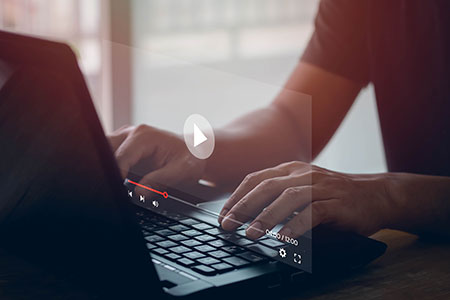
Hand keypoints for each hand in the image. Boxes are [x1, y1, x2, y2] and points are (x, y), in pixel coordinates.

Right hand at [108, 124, 205, 193]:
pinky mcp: (124, 149)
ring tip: (118, 185)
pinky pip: (109, 157)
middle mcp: (131, 134)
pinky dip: (111, 170)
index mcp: (143, 136)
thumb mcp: (182, 172)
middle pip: (104, 150)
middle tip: (115, 187)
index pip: (119, 157)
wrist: (194, 152)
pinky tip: (119, 182)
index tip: (118, 191)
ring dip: (107, 168)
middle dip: (105, 169)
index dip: (116, 176)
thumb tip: (139, 193)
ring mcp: (125, 140)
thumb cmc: (190, 159)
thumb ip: (160, 181)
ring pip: (103, 152)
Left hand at [219, 161, 391, 238]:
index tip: (223, 215)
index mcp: (291, 169)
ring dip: (266, 216)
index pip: (256, 179)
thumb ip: (280, 199)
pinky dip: (296, 225)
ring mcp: (321, 186)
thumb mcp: (304, 191)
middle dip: (244, 206)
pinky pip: (312, 213)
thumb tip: (249, 219)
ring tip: (251, 234)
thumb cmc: (334, 196)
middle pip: (266, 186)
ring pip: (287, 198)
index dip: (236, 196)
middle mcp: (303, 174)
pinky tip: (284, 238)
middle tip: (228, 225)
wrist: (376, 194)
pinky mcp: (336, 202)